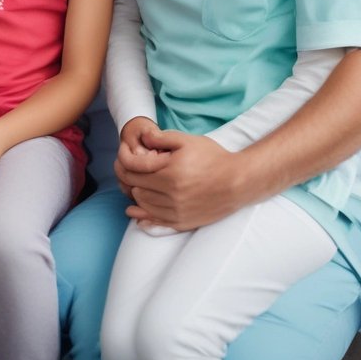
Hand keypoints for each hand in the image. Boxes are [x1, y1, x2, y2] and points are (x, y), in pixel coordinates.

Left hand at [115, 127, 247, 230]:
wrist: (238, 182)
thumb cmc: (214, 158)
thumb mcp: (188, 140)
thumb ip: (162, 138)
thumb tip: (141, 137)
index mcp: (170, 171)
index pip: (133, 167)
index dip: (123, 159)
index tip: (122, 154)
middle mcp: (170, 193)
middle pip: (134, 185)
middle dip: (127, 175)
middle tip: (126, 167)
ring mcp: (175, 210)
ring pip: (141, 203)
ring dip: (135, 192)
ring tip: (137, 183)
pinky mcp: (181, 222)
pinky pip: (154, 221)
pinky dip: (142, 214)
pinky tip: (135, 210)